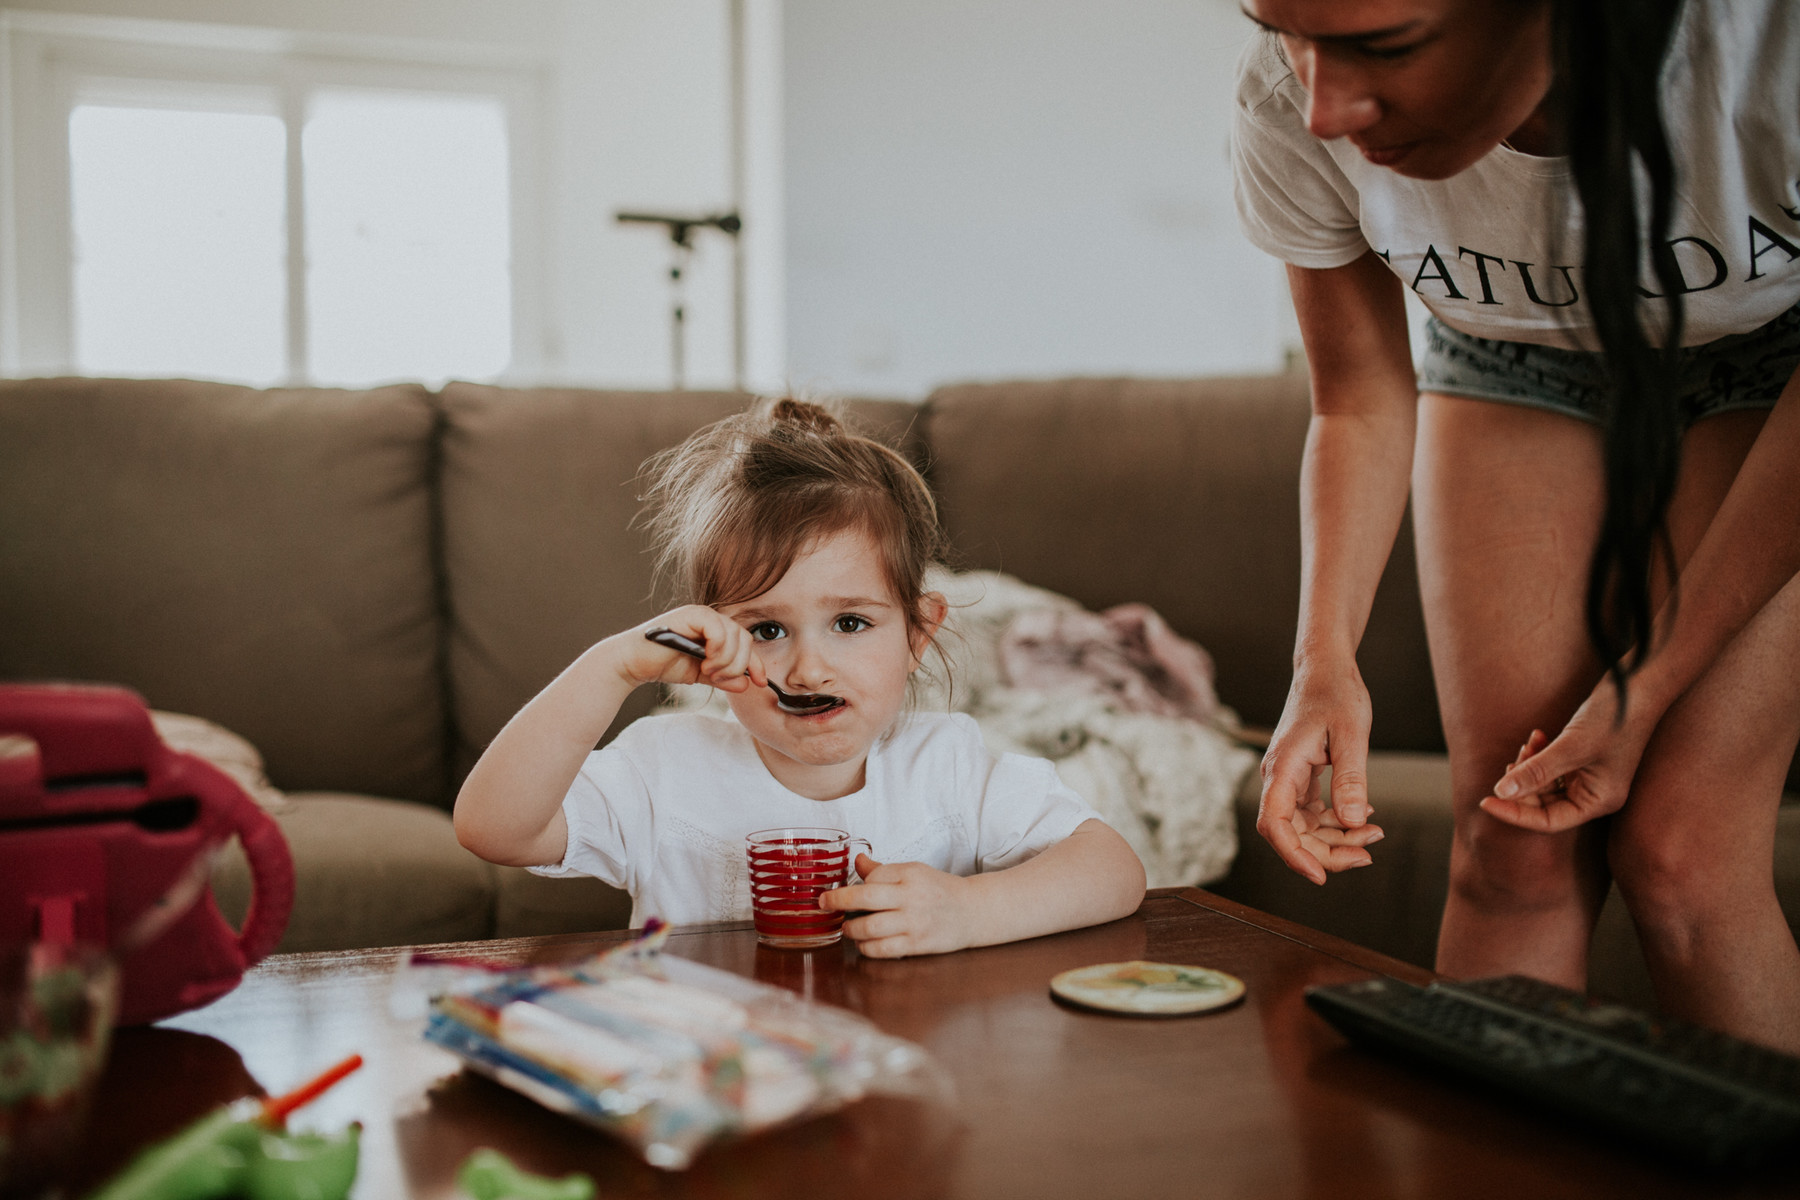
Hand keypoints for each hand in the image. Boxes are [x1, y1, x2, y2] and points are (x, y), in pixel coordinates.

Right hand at [612, 606, 767, 691]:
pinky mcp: (691, 614)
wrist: (634, 663)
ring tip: (708, 672)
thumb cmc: (663, 665)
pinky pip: (718, 629)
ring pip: (735, 635)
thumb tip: (747, 684)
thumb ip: (724, 678)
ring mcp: (701, 614)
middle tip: (719, 679)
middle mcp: (712, 619)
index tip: (762, 683)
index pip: (747, 643)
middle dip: (739, 665)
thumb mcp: (700, 674)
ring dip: (727, 661)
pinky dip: (718, 649)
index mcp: (716, 630)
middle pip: (745, 639)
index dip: (757, 664)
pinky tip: (704, 662)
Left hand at [819, 854, 975, 957]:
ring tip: (847, 927)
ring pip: (870, 927)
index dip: (855, 884)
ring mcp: (915, 923)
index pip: (873, 876)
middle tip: (824, 902)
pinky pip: (882, 949)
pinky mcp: (917, 944)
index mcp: (911, 874)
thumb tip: (857, 859)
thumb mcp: (915, 872)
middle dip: (838, 900)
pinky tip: (863, 943)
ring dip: (851, 929)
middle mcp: (912, 897)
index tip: (841, 889)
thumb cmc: (940, 890)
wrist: (973, 912)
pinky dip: (866, 948)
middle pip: (865, 898)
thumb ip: (883, 870)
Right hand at [1256, 659, 1385, 884]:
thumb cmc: (1336, 694)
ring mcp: (1288, 779)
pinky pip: (1314, 811)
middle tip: (1366, 855)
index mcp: (1282, 767)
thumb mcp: (1352, 735)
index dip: (1294, 854)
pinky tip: (1363, 816)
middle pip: (1291, 832)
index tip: (1320, 876)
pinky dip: (1338, 821)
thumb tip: (1354, 821)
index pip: (1275, 823)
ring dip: (1336, 838)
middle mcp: (1278, 777)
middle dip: (1326, 851)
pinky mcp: (1301, 777)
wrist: (1325, 670)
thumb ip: (1351, 779)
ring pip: (1304, 825)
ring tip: (1373, 834)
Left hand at [1480, 678, 1658, 832]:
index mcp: (1599, 802)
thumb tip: (1501, 793)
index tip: (1485, 801)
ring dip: (1530, 765)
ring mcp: (1590, 776)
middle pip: (1545, 804)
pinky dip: (1540, 753)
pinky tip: (1537, 735)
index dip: (1515, 814)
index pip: (1549, 821)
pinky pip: (1552, 766)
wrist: (1638, 684)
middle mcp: (1595, 794)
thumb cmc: (1613, 718)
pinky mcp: (1583, 757)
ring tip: (1527, 744)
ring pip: (1546, 783)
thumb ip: (1536, 772)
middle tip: (1509, 763)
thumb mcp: (1570, 747)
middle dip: (1523, 786)